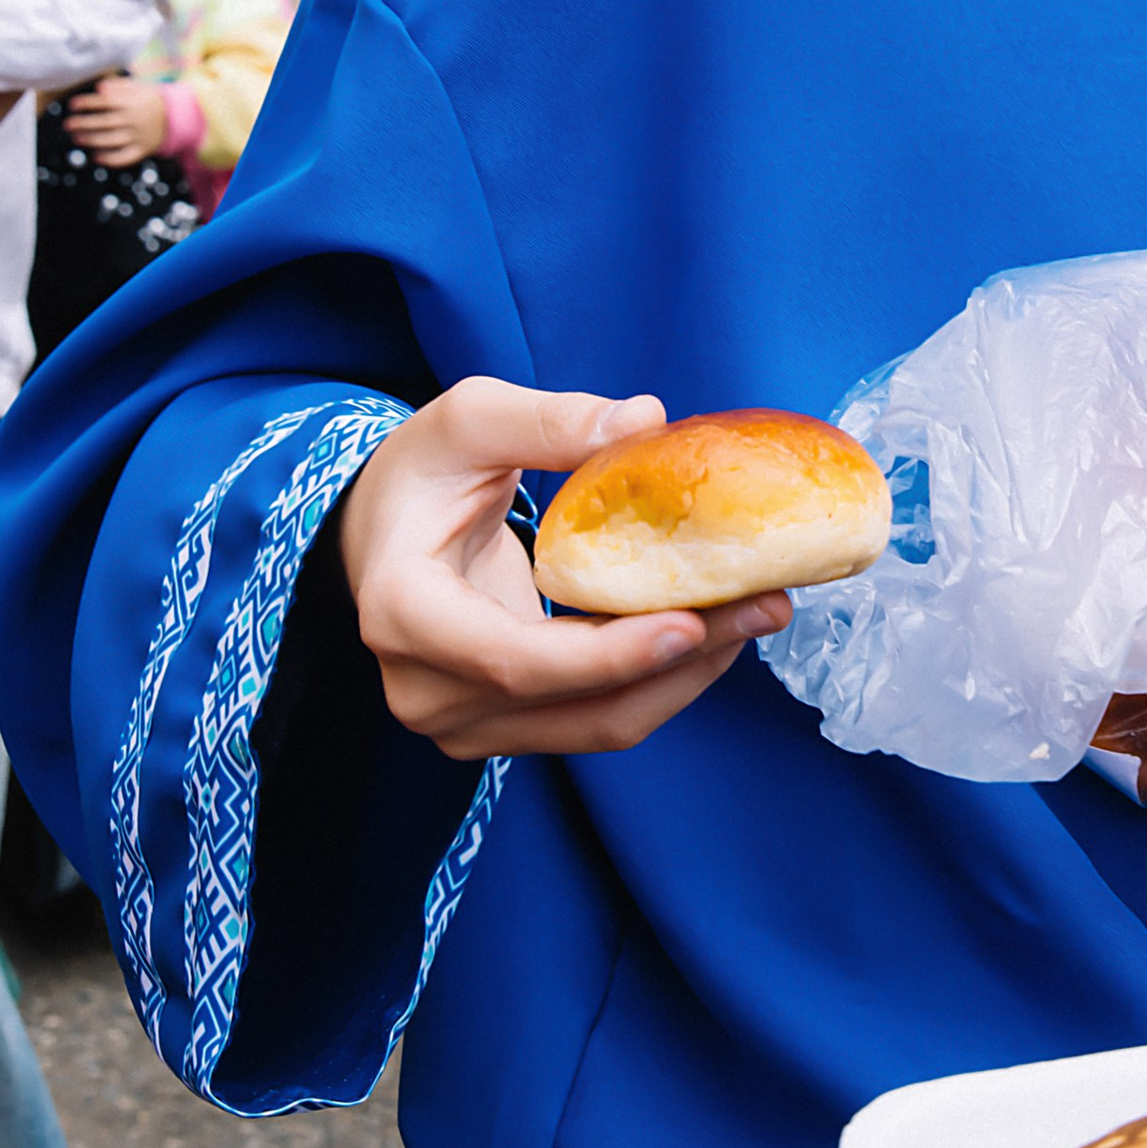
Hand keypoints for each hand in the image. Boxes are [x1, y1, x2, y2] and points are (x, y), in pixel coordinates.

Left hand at [60, 73, 170, 166]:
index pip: (105, 102)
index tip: (72, 105)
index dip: (87, 103)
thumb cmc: (150, 99)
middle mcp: (133, 120)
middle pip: (105, 122)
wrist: (177, 117)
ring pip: (111, 140)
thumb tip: (99, 88)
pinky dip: (110, 159)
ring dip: (92, 140)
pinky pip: (124, 157)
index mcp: (131, 102)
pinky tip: (96, 156)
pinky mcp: (142, 150)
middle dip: (84, 123)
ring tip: (76, 138)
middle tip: (67, 124)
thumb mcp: (138, 87)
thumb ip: (119, 85)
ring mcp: (138, 136)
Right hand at [336, 380, 786, 762]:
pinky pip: (597, 718)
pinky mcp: (504, 727)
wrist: (378, 535)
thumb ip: (548, 420)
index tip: (693, 623)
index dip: (608, 655)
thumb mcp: (468, 421)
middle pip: (575, 704)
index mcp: (402, 613)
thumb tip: (644, 420)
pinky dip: (662, 679)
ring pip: (597, 725)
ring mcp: (464, 723)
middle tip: (768, 603)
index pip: (515, 661)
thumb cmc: (419, 473)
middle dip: (682, 661)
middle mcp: (427, 690)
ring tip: (760, 612)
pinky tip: (715, 627)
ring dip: (688, 677)